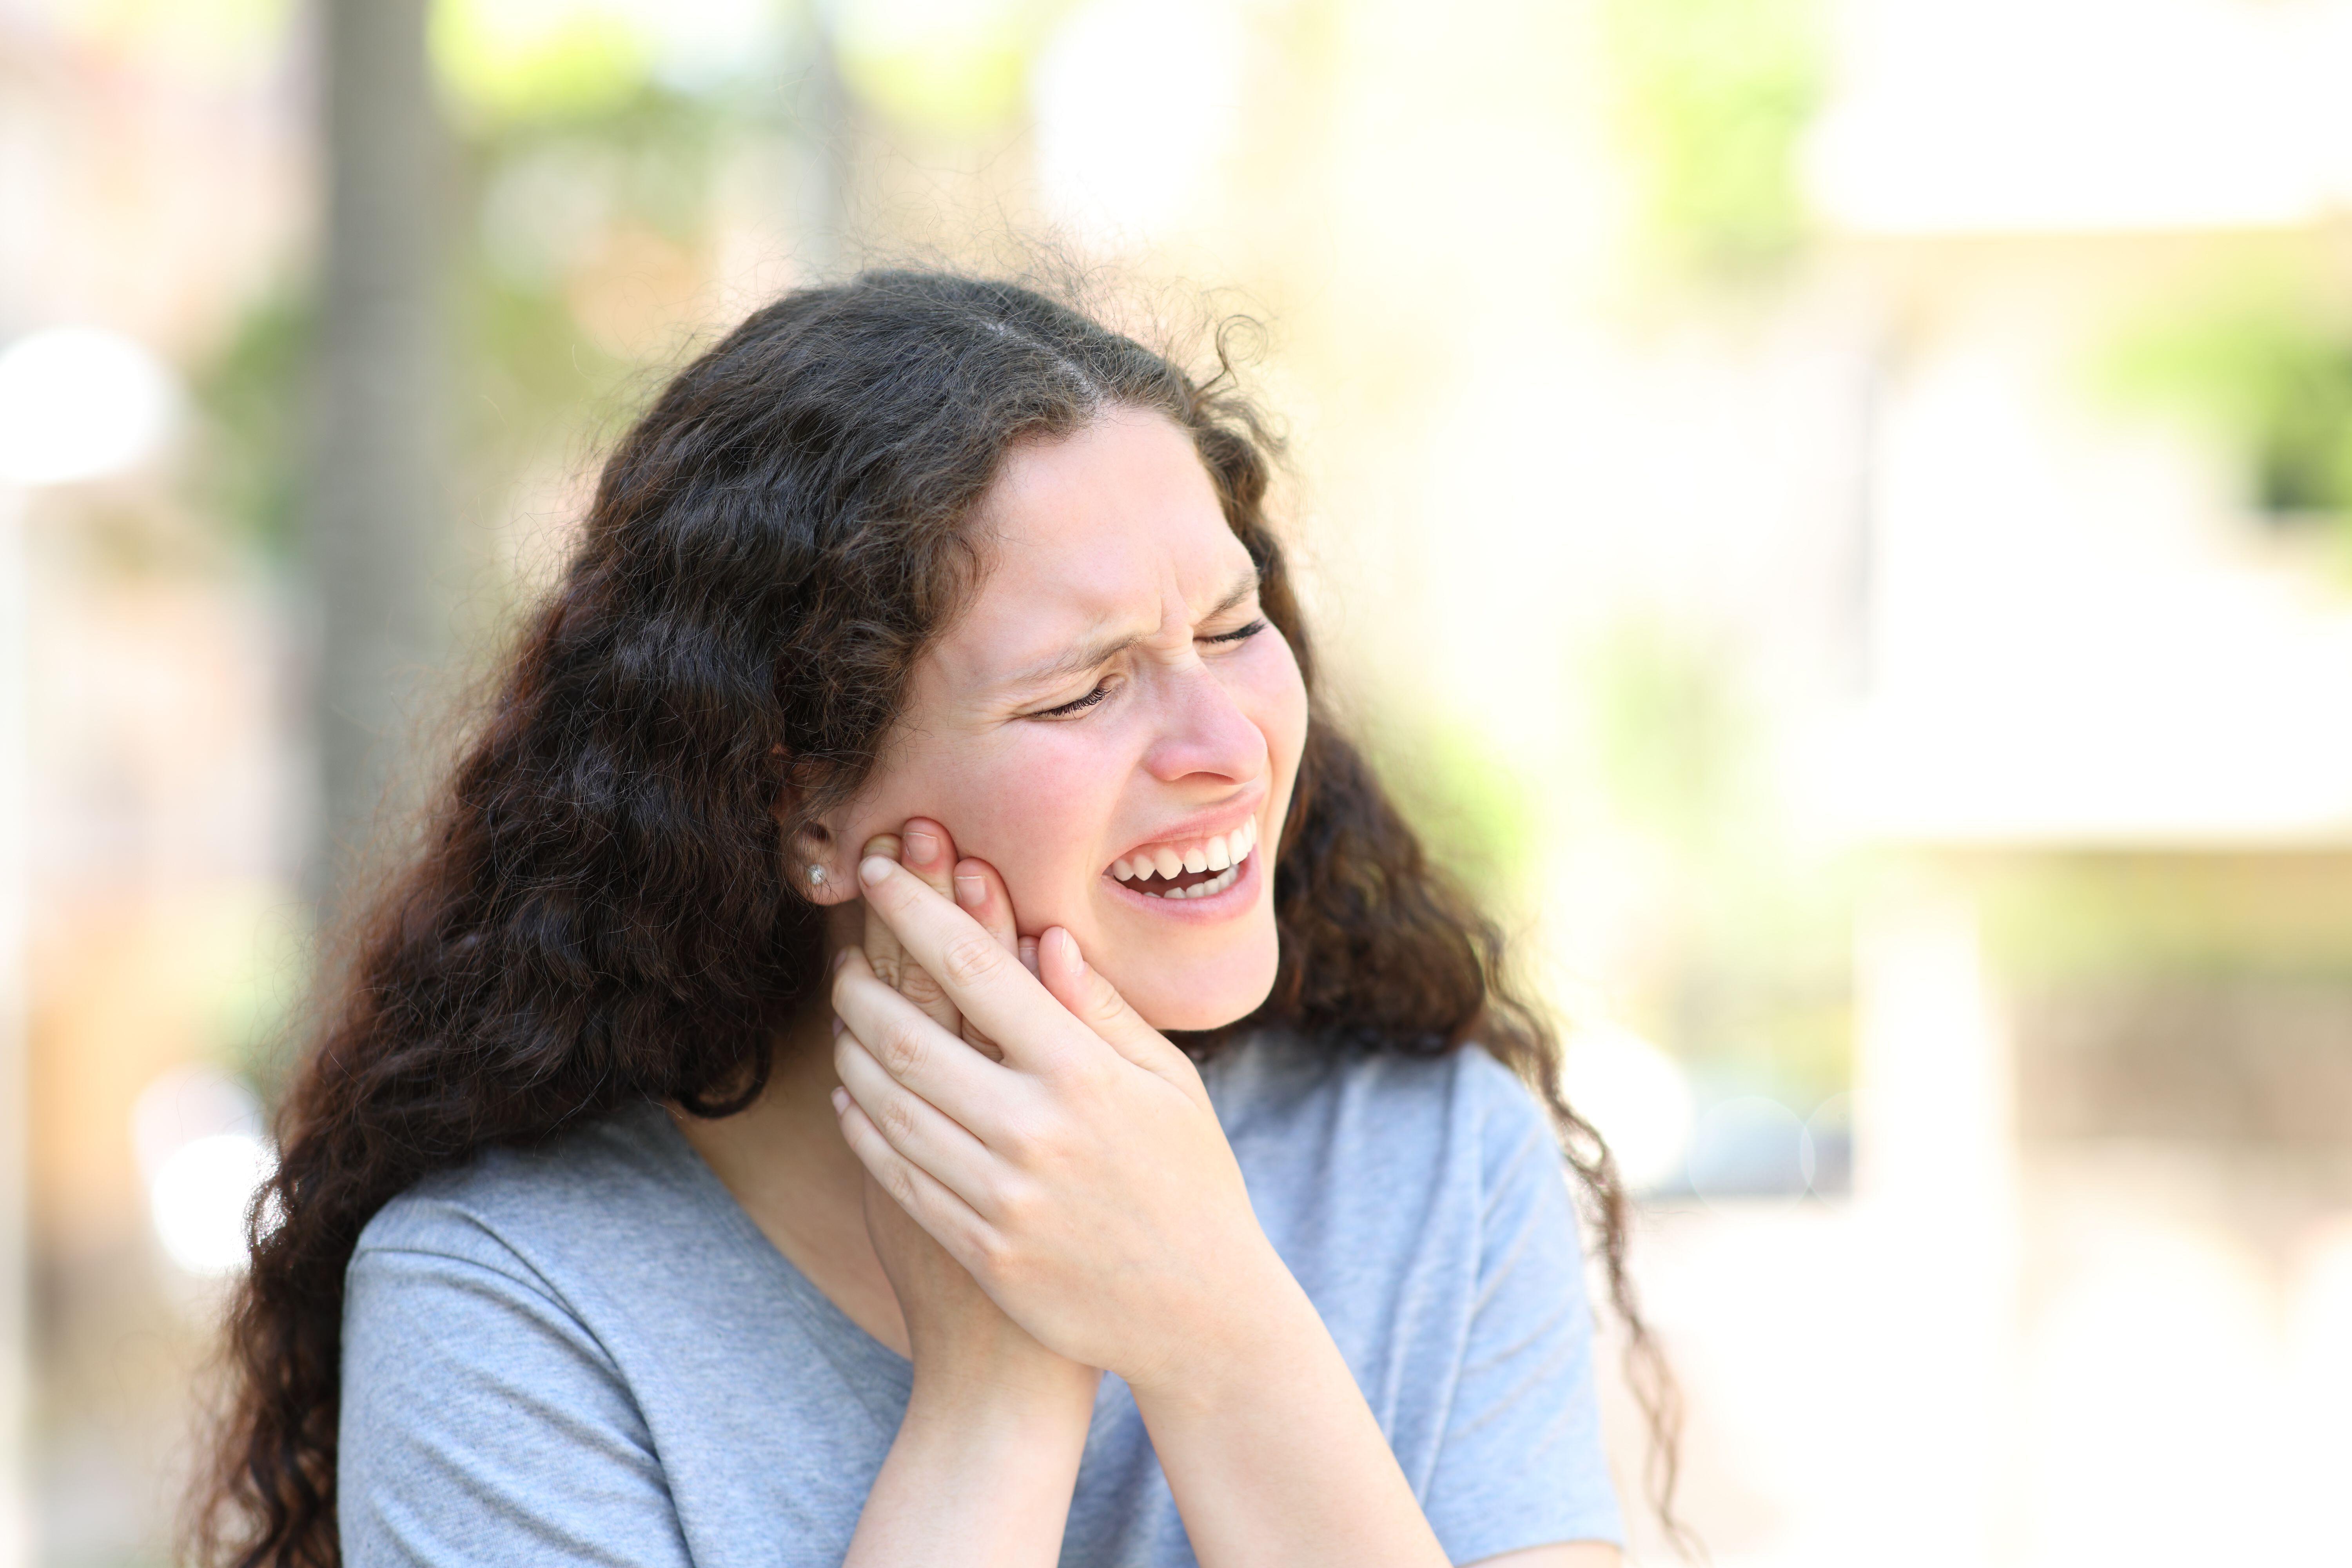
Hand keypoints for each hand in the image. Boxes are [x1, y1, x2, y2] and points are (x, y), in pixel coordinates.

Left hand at [829, 851, 1291, 1395]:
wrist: (1200, 1313)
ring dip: (852, 1052)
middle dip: (861, 983)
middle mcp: (1035, 1129)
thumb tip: (1044, 935)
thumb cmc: (1191, 1178)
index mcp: (1084, 1072)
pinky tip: (853, 1097)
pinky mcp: (981, 1249)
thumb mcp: (1169, 1082)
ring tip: (846, 1020)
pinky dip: (863, 1126)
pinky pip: (897, 1174)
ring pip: (889, 1105)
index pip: (974, 966)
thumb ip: (1103, 1009)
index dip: (914, 908)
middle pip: (909, 1036)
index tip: (877, 867)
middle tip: (844, 958)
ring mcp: (1002, 1195)